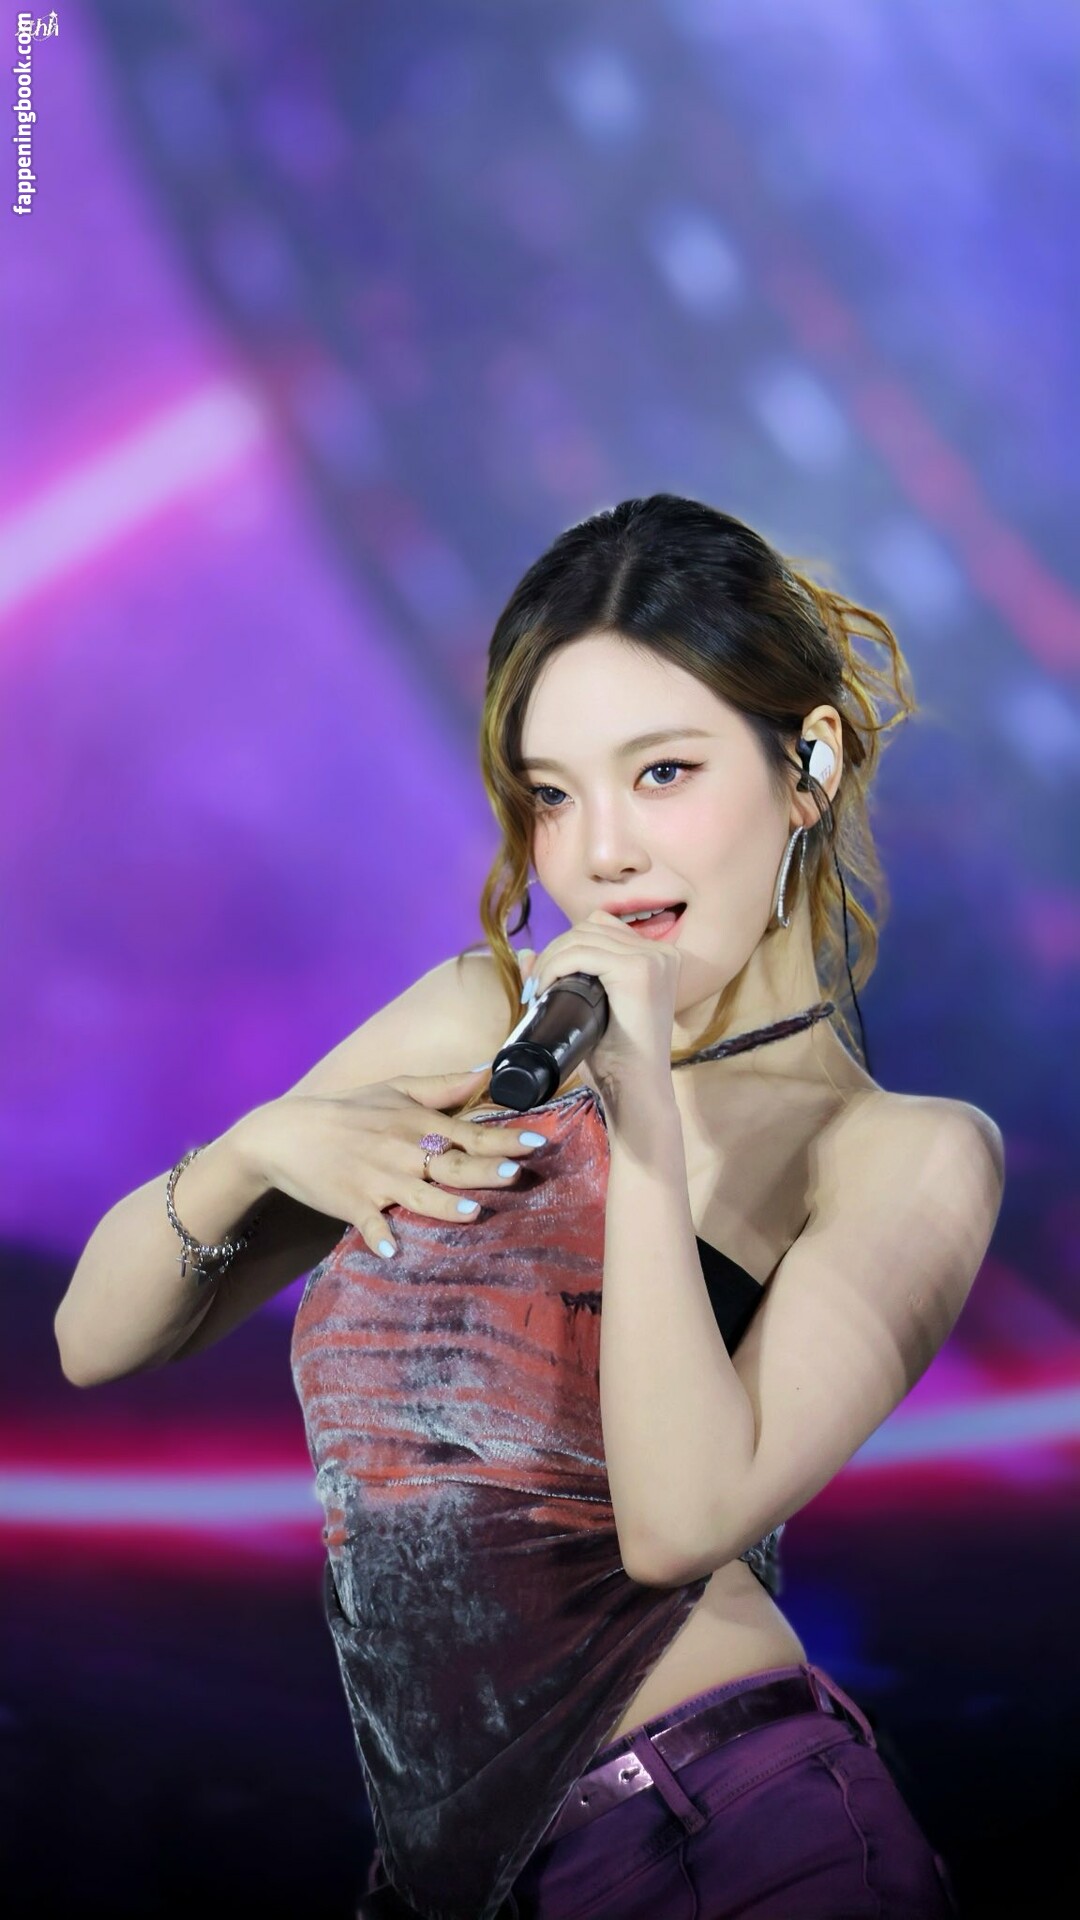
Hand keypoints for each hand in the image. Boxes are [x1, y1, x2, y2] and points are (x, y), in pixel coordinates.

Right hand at [234, 1069, 544, 1259]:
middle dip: (483, 1170)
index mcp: (416, 1123)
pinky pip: (369, 1224)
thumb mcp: (396, 1089)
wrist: (287, 1134)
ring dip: (444, 1205)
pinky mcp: (353, 1204)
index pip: (469, 1134)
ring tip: (472, 1212)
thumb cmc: (349, 1111)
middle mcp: (402, 1151)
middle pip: (452, 1164)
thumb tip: (487, 1071)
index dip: (504, 1140)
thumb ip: (444, 1085)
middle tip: (514, 1175)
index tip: (537, 1144)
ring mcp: (378, 1179)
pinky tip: (392, 1248)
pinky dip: (378, 1236)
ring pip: (418, 1196)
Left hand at [526, 910, 681, 1110]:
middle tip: (535, 987)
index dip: (566, 946)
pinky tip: (545, 988)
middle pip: (590, 927)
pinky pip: (583, 953)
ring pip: (583, 936)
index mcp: (657, 957)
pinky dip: (555, 966)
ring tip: (538, 990)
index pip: (600, 927)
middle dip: (555, 951)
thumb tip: (526, 953)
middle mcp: (661, 952)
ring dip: (551, 959)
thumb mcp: (587, 1010)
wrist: (634, 1091)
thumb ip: (560, 979)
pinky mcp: (639, 971)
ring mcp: (653, 959)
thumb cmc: (615, 1058)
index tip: (543, 980)